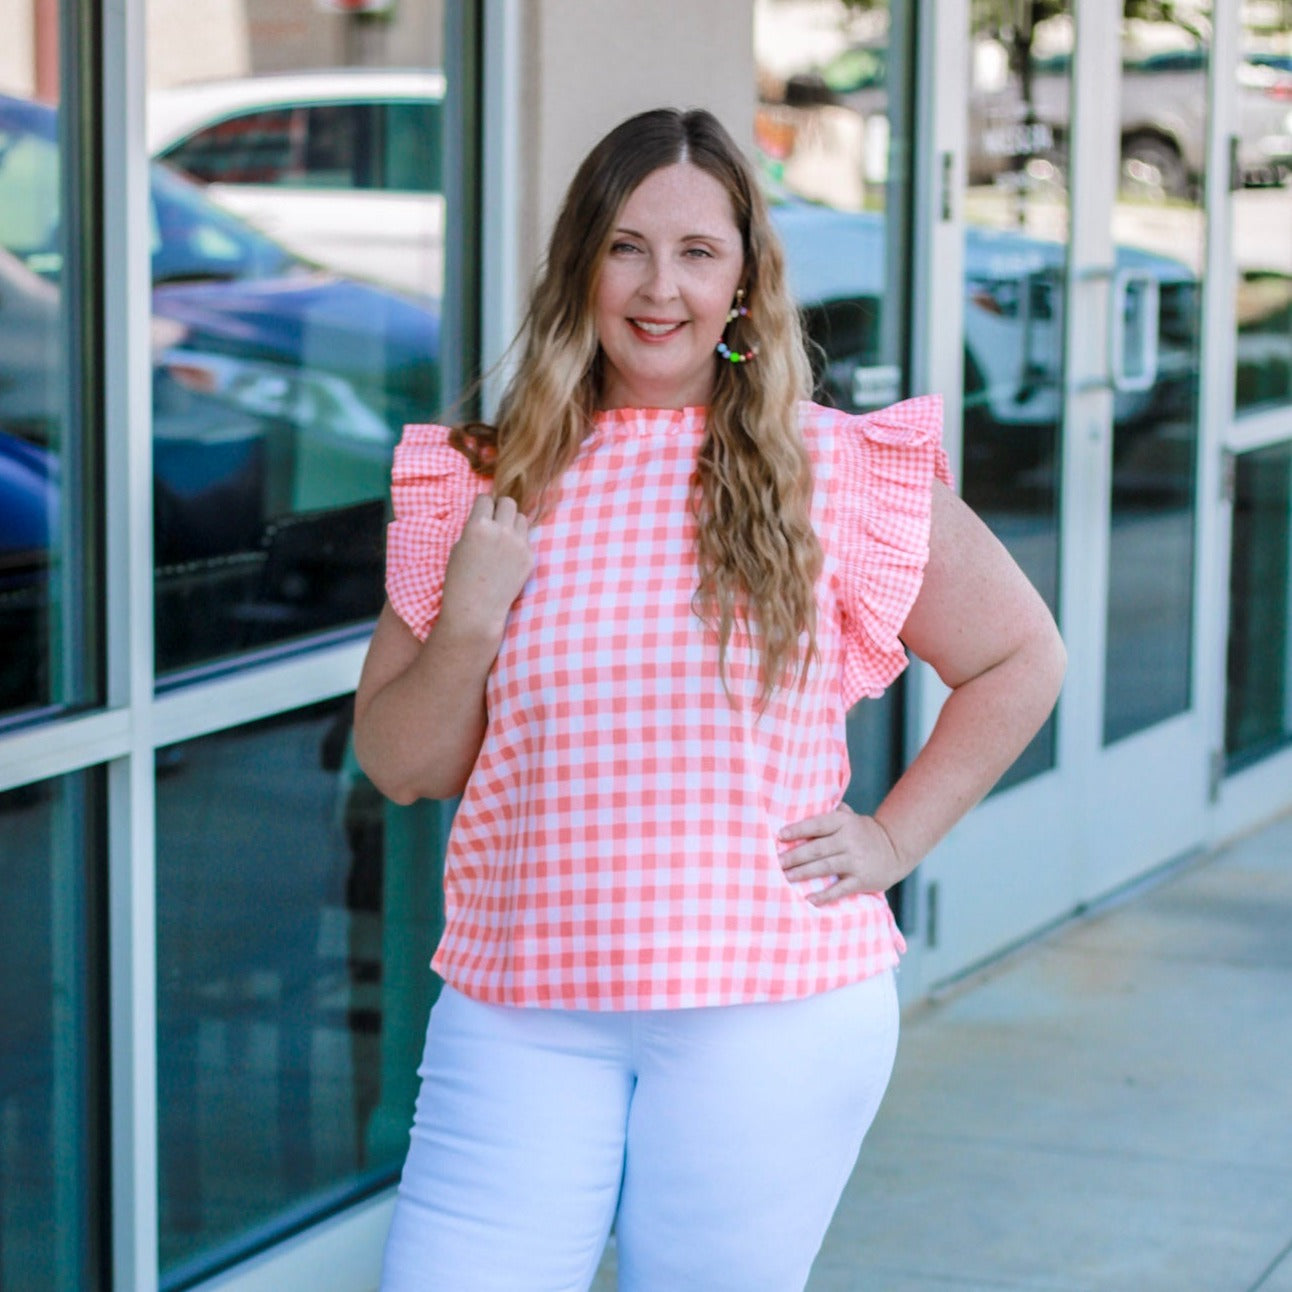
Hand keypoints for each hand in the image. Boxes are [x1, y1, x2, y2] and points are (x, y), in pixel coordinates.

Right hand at [440, 493, 534, 638]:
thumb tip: (487, 515)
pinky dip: (519, 541)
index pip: (486, 498)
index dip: (482, 505)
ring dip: (512, 522)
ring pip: (521, 518)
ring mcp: (519, 544)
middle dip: (500, 508)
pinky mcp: (530, 557)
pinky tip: (509, 554)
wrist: (476, 610)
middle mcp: (502, 530)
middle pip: (508, 502)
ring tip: (503, 537)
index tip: (481, 513)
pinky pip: (527, 538)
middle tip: (494, 520)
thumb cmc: (459, 580)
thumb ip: (475, 527)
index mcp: (479, 525)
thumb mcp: (459, 547)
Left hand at [778, 804, 905, 906]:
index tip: (779, 836)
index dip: (798, 830)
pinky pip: (840, 888)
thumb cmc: (864, 832)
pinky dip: (825, 895)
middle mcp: (849, 839)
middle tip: (776, 862)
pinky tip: (809, 899)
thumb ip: (832, 812)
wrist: (896, 849)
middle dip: (794, 856)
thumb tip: (806, 804)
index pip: (817, 824)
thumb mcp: (851, 817)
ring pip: (825, 867)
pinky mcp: (862, 879)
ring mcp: (856, 860)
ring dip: (803, 873)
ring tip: (785, 877)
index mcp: (844, 822)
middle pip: (817, 848)